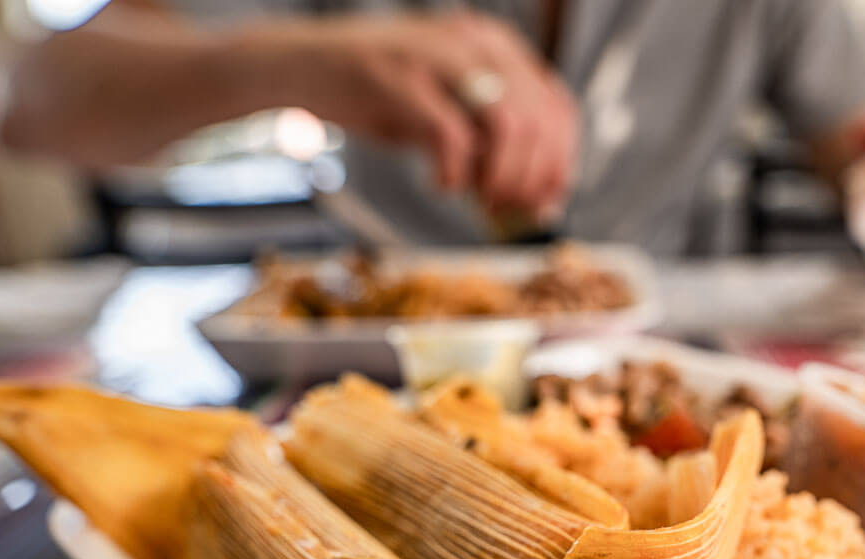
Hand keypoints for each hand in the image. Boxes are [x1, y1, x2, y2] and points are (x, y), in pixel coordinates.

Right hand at [275, 10, 577, 219]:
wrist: (304, 65)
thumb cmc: (379, 93)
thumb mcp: (448, 109)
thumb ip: (491, 143)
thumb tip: (538, 198)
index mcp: (496, 45)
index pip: (557, 107)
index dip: (560, 162)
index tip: (547, 201)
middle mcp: (476, 43)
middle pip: (539, 122)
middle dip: (533, 179)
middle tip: (510, 209)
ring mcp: (439, 56)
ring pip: (510, 126)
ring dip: (504, 178)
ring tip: (482, 201)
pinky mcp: (402, 79)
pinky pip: (453, 137)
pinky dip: (456, 174)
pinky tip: (443, 185)